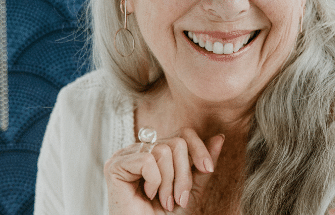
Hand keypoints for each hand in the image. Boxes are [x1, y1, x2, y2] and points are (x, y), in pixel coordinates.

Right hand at [104, 128, 224, 214]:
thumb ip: (202, 165)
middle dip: (184, 174)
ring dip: (170, 182)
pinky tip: (148, 195)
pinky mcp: (115, 165)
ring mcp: (126, 156)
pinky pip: (148, 159)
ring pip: (164, 150)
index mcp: (156, 152)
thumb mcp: (192, 189)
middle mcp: (140, 150)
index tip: (208, 169)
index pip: (183, 134)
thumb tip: (219, 138)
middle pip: (176, 142)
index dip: (199, 148)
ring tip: (164, 201)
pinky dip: (154, 181)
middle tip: (179, 199)